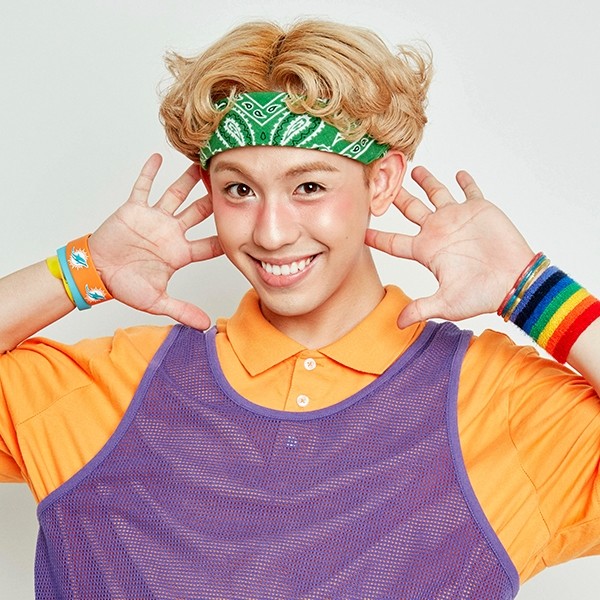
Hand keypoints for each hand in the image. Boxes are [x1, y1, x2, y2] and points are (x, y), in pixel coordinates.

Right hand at [89, 154, 222, 328]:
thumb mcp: (156, 300)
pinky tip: (159, 157)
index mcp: (179, 253)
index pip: (209, 244)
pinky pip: (143, 187)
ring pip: (175, 195)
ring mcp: (153, 219)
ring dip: (187, 181)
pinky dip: (150, 172)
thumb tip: (206, 325)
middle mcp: (170, 233)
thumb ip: (182, 310)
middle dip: (213, 201)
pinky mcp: (134, 209)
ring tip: (201, 165)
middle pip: (198, 213)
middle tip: (230, 186)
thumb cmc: (125, 286)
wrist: (96, 274)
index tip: (244, 229)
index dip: (225, 238)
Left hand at [365, 166, 533, 327]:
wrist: (515, 282)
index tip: (361, 229)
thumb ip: (420, 308)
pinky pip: (470, 191)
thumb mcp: (446, 303)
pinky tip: (457, 173)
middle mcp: (438, 232)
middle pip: (410, 210)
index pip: (394, 242)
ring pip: (436, 194)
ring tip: (413, 169)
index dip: (377, 236)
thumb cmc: (482, 295)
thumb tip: (398, 324)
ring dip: (426, 182)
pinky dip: (464, 181)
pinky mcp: (480, 210)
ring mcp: (458, 219)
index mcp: (426, 250)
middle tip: (382, 182)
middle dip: (396, 197)